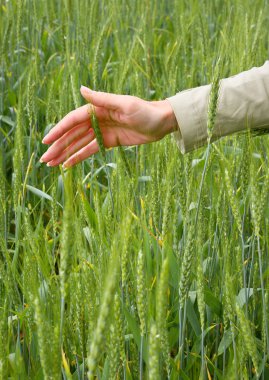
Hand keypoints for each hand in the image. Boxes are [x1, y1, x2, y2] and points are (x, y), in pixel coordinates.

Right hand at [40, 86, 177, 167]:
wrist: (162, 122)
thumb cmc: (146, 111)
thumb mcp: (126, 104)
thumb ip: (103, 99)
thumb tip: (81, 89)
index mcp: (98, 109)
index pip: (73, 120)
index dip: (59, 130)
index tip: (46, 141)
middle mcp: (97, 120)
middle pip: (72, 134)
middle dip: (58, 146)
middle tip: (44, 159)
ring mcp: (102, 132)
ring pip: (79, 144)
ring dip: (65, 154)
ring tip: (51, 165)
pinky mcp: (109, 142)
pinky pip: (90, 150)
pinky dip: (79, 157)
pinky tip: (68, 165)